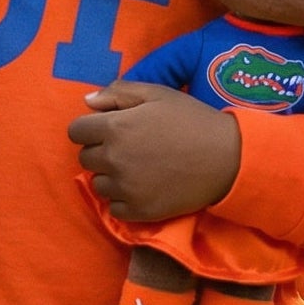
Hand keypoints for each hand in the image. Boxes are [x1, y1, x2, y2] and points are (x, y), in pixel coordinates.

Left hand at [67, 82, 240, 221]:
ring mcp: (125, 188)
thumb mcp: (157, 94)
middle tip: (129, 148)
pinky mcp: (139, 212)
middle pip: (85, 158)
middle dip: (101, 150)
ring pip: (98, 184)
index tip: (110, 129)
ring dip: (111, 176)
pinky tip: (142, 188)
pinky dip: (123, 200)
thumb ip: (118, 93)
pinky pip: (114, 208)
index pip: (76, 131)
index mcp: (114, 127)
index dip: (91, 128)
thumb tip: (87, 102)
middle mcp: (113, 159)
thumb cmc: (191, 120)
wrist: (227, 158)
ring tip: (137, 168)